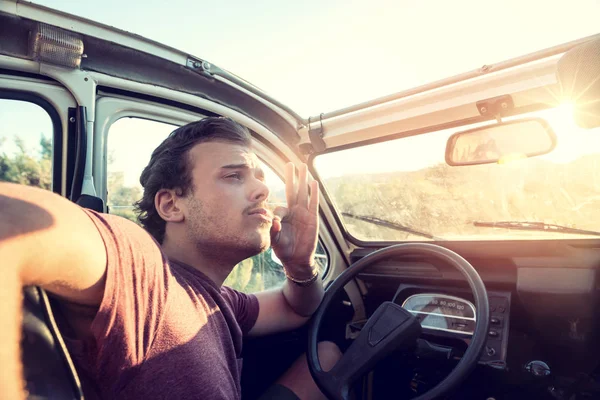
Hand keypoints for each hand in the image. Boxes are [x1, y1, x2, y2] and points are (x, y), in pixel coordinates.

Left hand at [270, 163, 318, 278]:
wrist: (296, 260)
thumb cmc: (283, 249)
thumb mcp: (275, 239)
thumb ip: (273, 229)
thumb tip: (274, 221)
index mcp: (283, 215)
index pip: (279, 206)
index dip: (277, 214)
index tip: (276, 224)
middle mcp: (294, 211)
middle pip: (292, 190)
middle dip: (291, 177)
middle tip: (290, 163)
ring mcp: (304, 214)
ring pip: (303, 193)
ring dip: (303, 180)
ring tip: (303, 166)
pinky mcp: (312, 218)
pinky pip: (313, 203)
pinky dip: (313, 193)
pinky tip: (313, 182)